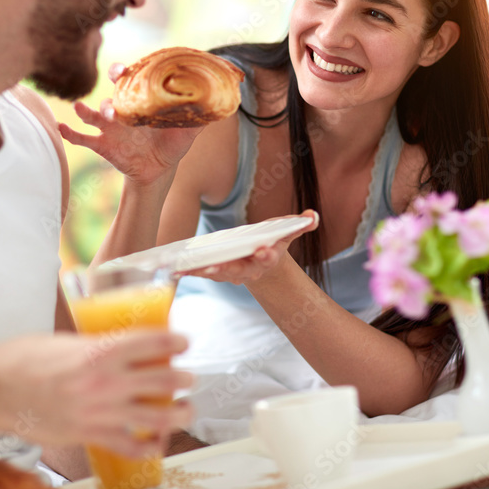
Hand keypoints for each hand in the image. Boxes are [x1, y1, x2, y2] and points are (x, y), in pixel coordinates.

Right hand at [0, 331, 194, 457]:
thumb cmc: (24, 359)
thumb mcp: (66, 340)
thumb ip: (95, 345)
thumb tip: (119, 345)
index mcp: (99, 350)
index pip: (151, 344)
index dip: (175, 343)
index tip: (185, 343)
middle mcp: (104, 380)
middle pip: (161, 381)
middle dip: (182, 380)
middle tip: (189, 378)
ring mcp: (98, 410)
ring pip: (154, 416)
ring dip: (177, 414)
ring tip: (185, 410)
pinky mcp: (87, 434)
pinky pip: (127, 445)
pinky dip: (146, 446)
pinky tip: (156, 443)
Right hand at [59, 63, 204, 186]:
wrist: (156, 172)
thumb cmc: (170, 146)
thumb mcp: (186, 132)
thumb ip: (199, 118)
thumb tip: (220, 103)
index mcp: (142, 102)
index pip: (136, 79)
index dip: (135, 69)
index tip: (137, 64)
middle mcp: (123, 109)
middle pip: (114, 89)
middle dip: (113, 80)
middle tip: (116, 77)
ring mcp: (110, 126)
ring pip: (94, 113)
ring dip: (88, 109)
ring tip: (82, 108)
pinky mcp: (102, 144)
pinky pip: (81, 138)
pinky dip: (69, 132)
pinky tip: (60, 127)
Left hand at [180, 210, 319, 285]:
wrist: (259, 258)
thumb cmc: (272, 240)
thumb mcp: (286, 231)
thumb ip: (299, 224)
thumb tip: (312, 216)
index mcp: (267, 258)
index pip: (268, 257)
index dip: (266, 255)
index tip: (264, 250)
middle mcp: (249, 269)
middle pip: (240, 270)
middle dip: (229, 269)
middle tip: (217, 267)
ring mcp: (231, 272)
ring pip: (218, 273)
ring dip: (204, 273)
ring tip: (189, 270)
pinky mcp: (215, 270)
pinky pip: (202, 272)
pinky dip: (189, 272)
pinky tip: (175, 270)